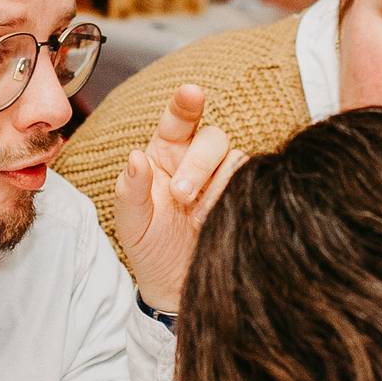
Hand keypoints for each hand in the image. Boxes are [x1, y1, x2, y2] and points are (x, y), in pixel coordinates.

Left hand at [112, 85, 245, 313]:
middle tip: (182, 195)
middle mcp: (197, 161)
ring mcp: (223, 181)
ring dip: (216, 184)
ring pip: (236, 159)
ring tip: (198, 216)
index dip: (185, 104)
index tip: (191, 92)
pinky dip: (236, 197)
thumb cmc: (149, 247)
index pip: (177, 120)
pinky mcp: (244, 199)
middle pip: (212, 138)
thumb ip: (129, 189)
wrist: (176, 288)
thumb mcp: (130, 221)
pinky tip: (219, 218)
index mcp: (165, 155)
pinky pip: (252, 184)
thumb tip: (136, 157)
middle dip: (199, 163)